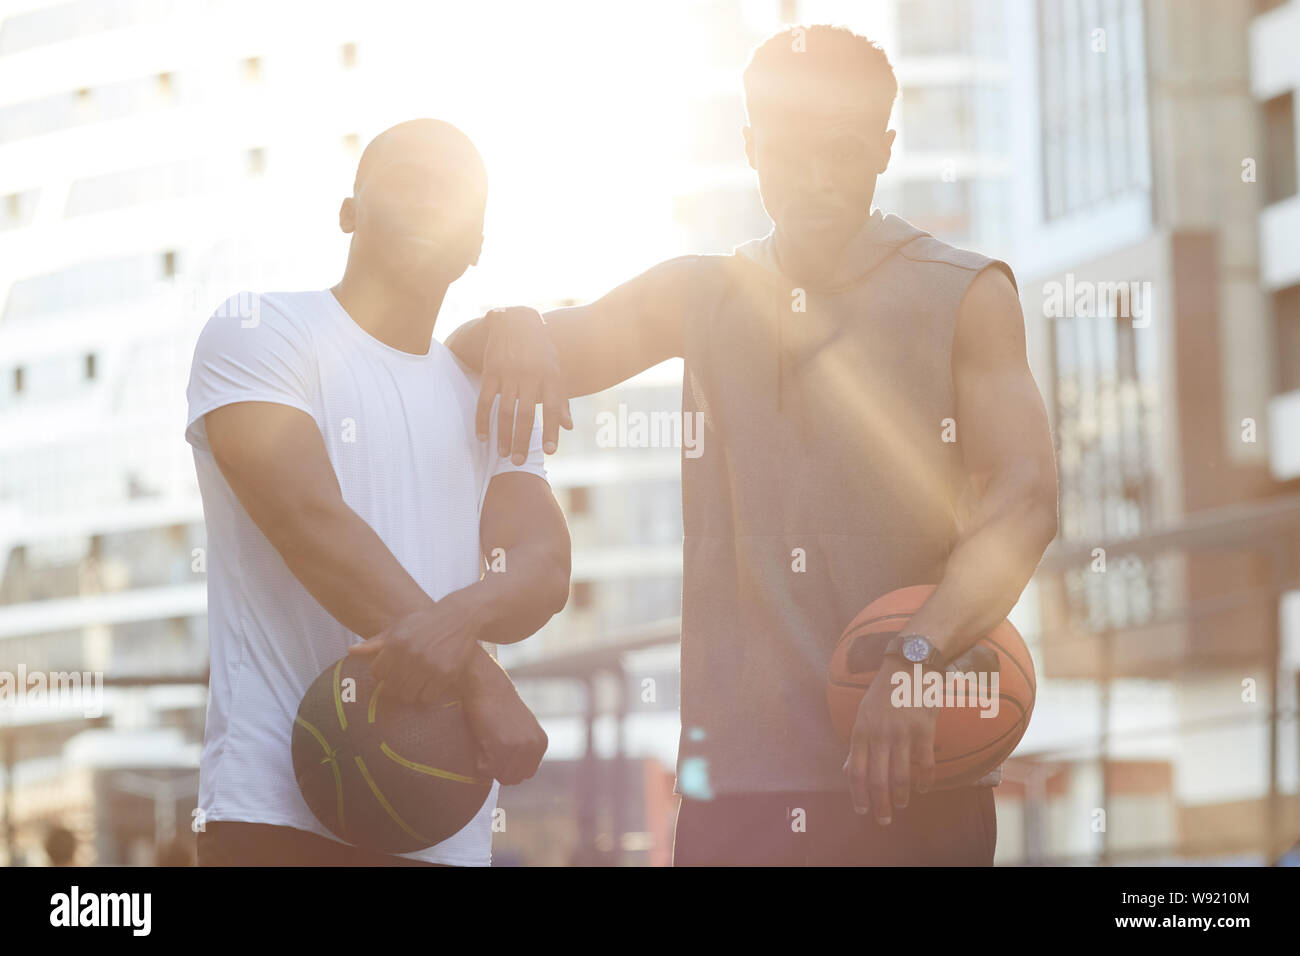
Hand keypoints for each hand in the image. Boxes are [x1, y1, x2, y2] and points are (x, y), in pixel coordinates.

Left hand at [347, 591, 484, 703]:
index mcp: (396, 642)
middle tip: (401, 682)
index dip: (381, 675)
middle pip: (391, 688)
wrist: (459, 618)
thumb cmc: (424, 622)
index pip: (377, 673)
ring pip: (409, 695)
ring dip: (409, 693)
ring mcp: (429, 665)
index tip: (389, 672)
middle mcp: (411, 655)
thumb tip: (351, 651)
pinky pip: (428, 697)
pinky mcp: (445, 674)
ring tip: (414, 685)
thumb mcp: (399, 627)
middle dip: (394, 687)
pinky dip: (426, 695)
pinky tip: (429, 685)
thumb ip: (375, 642)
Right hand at [461, 660, 548, 784]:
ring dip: (488, 764)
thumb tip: (516, 776)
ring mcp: (519, 747)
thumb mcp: (520, 729)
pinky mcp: (502, 746)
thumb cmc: (498, 706)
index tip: (498, 749)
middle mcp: (534, 747)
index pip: (525, 774)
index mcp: (541, 743)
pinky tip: (481, 739)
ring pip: (499, 776)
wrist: (487, 685)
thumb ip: (523, 750)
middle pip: (513, 778)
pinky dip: (479, 760)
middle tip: (489, 745)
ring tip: (485, 741)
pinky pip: (486, 770)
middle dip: (498, 768)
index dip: (508, 766)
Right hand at [473, 307, 571, 464]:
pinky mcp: (490, 372)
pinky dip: (482, 420)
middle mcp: (530, 376)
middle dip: (522, 440)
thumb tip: (567, 427)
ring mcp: (508, 374)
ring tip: (503, 454)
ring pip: (504, 411)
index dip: (551, 430)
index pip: (553, 408)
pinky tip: (483, 437)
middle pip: (526, 414)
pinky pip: (484, 401)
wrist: (515, 321)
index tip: (549, 451)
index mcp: (550, 376)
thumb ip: (561, 399)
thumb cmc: (540, 350)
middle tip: (519, 461)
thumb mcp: (555, 370)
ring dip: (503, 435)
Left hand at [842, 656, 937, 824]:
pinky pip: (925, 763)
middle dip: (880, 805)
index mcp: (861, 730)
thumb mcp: (864, 714)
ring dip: (901, 796)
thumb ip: (859, 744)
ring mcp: (902, 732)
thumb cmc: (885, 692)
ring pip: (901, 776)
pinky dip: (925, 780)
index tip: (862, 810)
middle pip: (877, 780)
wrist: (910, 665)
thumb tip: (849, 771)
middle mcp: (879, 733)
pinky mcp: (924, 729)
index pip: (856, 771)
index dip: (858, 794)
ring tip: (902, 804)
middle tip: (883, 820)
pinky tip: (924, 788)